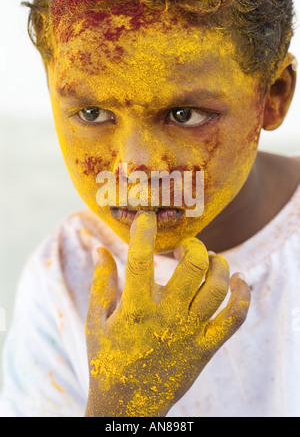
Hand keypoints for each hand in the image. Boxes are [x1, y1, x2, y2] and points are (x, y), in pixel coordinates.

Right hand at [85, 211, 249, 416]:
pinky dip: (243, 296)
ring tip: (209, 259)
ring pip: (217, 288)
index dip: (144, 232)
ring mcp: (189, 333)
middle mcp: (166, 317)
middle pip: (192, 267)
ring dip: (218, 264)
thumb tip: (100, 248)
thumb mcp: (96, 320)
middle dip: (192, 246)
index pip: (141, 260)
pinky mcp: (205, 347)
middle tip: (183, 246)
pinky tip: (239, 280)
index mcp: (135, 308)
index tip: (146, 216)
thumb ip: (101, 282)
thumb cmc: (107, 359)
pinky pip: (234, 319)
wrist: (128, 405)